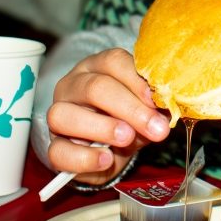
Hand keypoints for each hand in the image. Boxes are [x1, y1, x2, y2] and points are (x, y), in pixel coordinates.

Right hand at [47, 48, 171, 183]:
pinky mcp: (53, 146)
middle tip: (155, 127)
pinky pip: (59, 151)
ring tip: (127, 138)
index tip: (158, 99)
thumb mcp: (144, 109)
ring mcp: (58, 114)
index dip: (136, 80)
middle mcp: (73, 85)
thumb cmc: (127, 120)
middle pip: (95, 88)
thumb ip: (152, 106)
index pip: (113, 62)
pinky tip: (106, 159)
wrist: (108, 152)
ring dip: (102, 127)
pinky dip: (85, 157)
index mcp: (98, 67)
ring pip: (65, 114)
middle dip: (129, 108)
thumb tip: (167, 107)